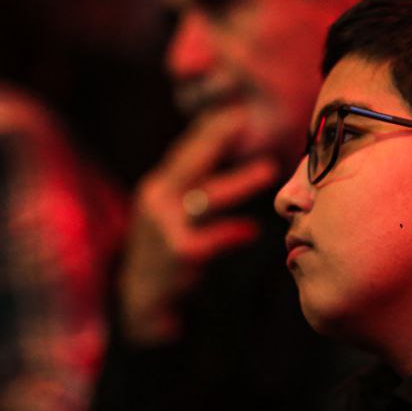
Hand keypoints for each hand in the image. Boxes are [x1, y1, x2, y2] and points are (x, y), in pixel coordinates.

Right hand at [119, 108, 277, 343]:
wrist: (142, 301)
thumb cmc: (166, 254)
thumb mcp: (176, 216)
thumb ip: (198, 191)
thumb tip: (232, 159)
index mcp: (158, 189)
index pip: (185, 151)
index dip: (209, 129)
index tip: (234, 109)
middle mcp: (156, 201)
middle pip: (191, 163)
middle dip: (218, 138)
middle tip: (246, 119)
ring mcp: (164, 227)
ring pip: (206, 197)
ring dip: (239, 181)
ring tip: (269, 169)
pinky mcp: (178, 253)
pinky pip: (211, 239)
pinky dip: (232, 233)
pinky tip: (252, 231)